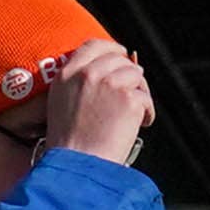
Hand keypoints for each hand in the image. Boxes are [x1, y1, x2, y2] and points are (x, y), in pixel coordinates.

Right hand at [43, 41, 151, 169]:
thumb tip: (109, 72)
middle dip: (130, 74)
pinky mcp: (129, 98)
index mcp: (67, 74)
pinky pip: (146, 98)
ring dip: (140, 93)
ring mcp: (110, 84)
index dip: (112, 48)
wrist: (77, 164)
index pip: (94, 45)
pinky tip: (139, 125)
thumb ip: (79, 83)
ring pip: (137, 75)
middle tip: (132, 92)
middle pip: (120, 59)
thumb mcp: (61, 104)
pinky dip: (147, 113)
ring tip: (134, 114)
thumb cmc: (69, 144)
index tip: (122, 54)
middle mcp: (87, 74)